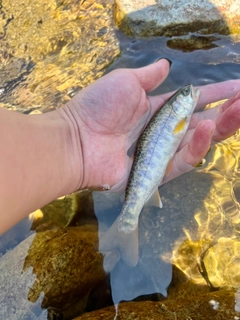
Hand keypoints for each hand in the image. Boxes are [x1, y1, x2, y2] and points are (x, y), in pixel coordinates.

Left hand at [62, 59, 239, 191]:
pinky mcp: (158, 172)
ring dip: (221, 126)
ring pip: (198, 141)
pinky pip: (183, 160)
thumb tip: (166, 66)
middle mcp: (161, 131)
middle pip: (200, 122)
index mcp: (155, 109)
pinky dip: (197, 146)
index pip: (191, 102)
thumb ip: (148, 77)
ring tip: (238, 110)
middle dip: (226, 111)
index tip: (236, 87)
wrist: (77, 140)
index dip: (214, 94)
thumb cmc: (98, 109)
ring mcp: (161, 152)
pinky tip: (209, 129)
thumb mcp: (124, 83)